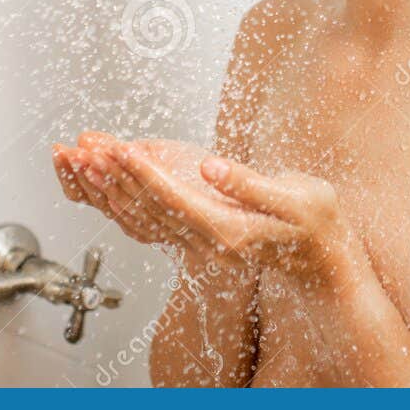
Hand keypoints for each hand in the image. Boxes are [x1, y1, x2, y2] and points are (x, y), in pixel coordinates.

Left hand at [52, 131, 356, 282]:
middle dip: (115, 179)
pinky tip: (108, 189)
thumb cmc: (317, 225)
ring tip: (84, 163)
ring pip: (143, 219)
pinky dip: (124, 203)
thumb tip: (211, 168)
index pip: (174, 200)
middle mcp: (208, 243)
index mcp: (229, 231)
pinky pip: (150, 223)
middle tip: (86, 151)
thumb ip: (250, 184)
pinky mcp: (198, 238)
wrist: (325, 259)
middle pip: (150, 210)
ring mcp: (201, 245)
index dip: (144, 174)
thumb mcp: (296, 198)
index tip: (119, 149)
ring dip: (111, 191)